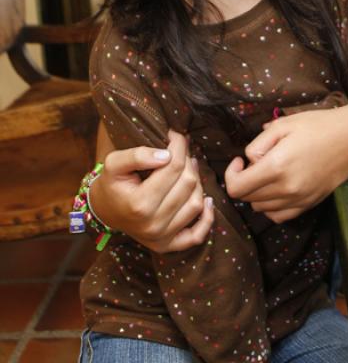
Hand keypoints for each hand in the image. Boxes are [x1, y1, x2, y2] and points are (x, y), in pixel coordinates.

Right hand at [91, 130, 213, 251]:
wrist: (105, 211)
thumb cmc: (111, 184)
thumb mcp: (114, 163)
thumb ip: (137, 155)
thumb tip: (166, 155)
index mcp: (139, 203)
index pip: (173, 167)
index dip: (178, 146)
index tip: (175, 136)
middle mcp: (153, 224)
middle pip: (187, 183)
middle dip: (187, 161)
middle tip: (181, 151)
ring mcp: (162, 237)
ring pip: (196, 203)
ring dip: (197, 182)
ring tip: (188, 169)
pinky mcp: (168, 245)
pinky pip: (197, 235)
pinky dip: (207, 218)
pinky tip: (207, 200)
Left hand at [225, 107, 347, 222]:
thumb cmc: (318, 126)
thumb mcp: (284, 124)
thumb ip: (259, 143)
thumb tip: (250, 160)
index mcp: (277, 166)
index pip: (237, 187)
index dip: (231, 174)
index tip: (239, 160)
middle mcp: (286, 189)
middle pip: (247, 198)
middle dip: (244, 180)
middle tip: (256, 162)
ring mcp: (299, 200)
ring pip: (261, 208)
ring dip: (256, 193)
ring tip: (267, 173)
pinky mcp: (309, 205)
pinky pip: (279, 216)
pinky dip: (271, 206)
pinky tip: (277, 188)